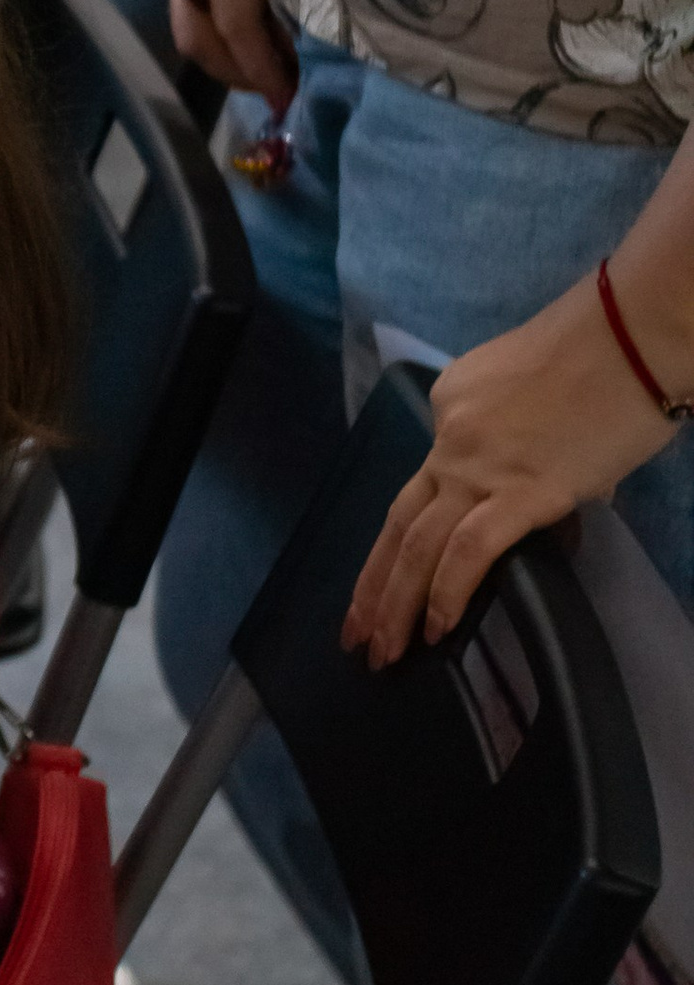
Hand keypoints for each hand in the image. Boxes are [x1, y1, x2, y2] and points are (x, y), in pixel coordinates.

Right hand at [161, 0, 297, 107]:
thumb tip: (304, 57)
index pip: (236, 28)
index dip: (262, 73)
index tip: (289, 99)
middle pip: (196, 31)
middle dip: (234, 70)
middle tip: (274, 88)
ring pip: (189, 16)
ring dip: (226, 47)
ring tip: (268, 61)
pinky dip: (219, 18)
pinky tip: (254, 26)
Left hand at [345, 267, 675, 663]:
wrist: (631, 333)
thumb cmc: (603, 356)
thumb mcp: (538, 393)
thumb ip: (527, 444)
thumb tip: (542, 493)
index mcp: (452, 403)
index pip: (430, 476)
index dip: (417, 530)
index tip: (413, 567)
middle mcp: (450, 435)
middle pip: (398, 521)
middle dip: (372, 585)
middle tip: (354, 633)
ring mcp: (478, 465)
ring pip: (417, 545)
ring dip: (394, 605)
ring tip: (383, 651)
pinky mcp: (519, 492)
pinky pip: (467, 552)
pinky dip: (445, 594)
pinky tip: (435, 628)